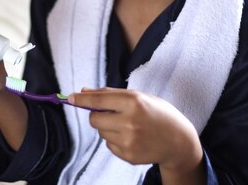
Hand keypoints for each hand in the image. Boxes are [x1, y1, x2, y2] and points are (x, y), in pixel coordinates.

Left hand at [69, 88, 204, 182]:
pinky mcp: (128, 155)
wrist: (179, 141)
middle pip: (94, 118)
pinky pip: (109, 145)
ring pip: (101, 132)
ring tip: (128, 126)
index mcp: (133, 102)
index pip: (98, 100)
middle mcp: (129, 121)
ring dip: (108, 127)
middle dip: (96, 114)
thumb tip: (83, 92)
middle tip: (110, 113)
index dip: (81, 99)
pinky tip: (132, 137)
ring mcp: (128, 141)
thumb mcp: (139, 97)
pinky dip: (115, 139)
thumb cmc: (158, 113)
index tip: (69, 98)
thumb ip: (111, 93)